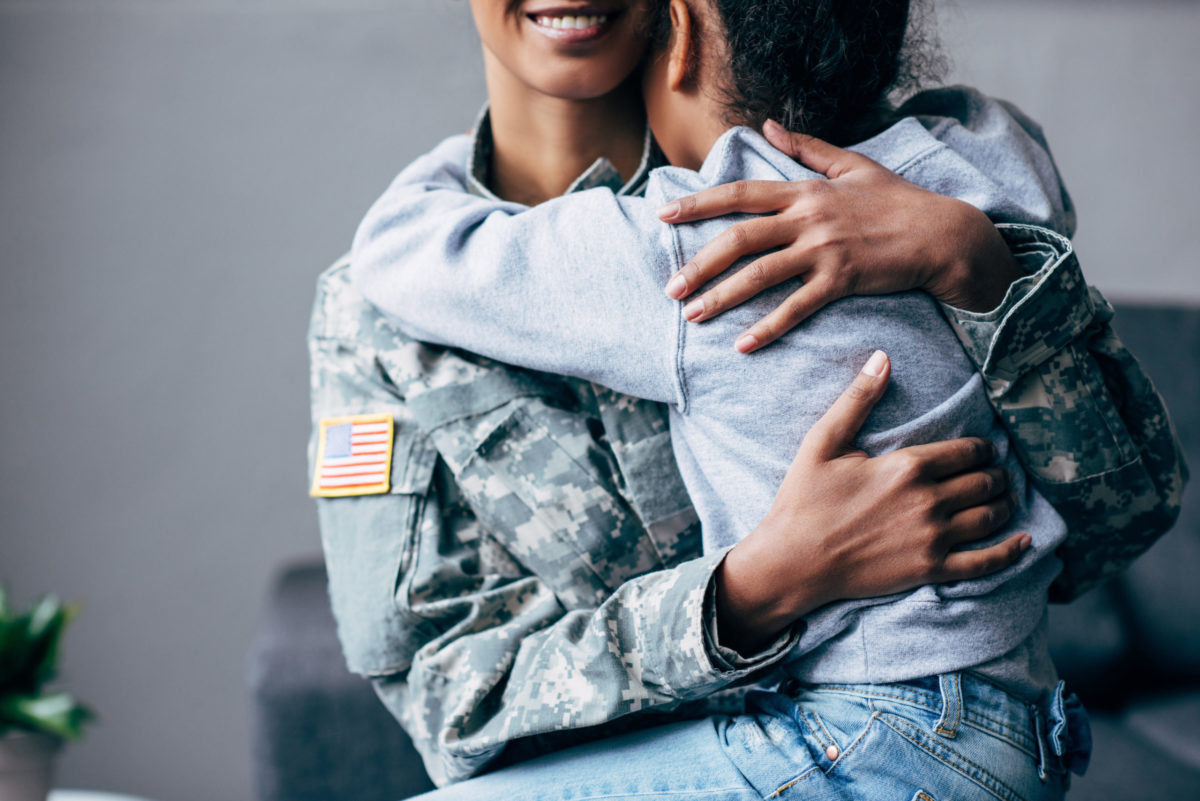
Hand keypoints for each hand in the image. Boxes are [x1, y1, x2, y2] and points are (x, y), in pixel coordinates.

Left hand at [659, 122, 1023, 352]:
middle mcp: (809, 218)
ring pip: (761, 274)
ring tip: (693, 316)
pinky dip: (768, 327)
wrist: (943, 234)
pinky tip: (743, 345)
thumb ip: (806, 148)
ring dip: (722, 297)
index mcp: (805, 190)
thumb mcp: (851, 165)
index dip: (699, 204)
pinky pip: (797, 307)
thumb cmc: (898, 201)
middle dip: (700, 263)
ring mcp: (824, 250)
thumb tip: (768, 125)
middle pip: (740, 238)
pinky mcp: (842, 280)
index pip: (740, 193)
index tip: (665, 215)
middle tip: (670, 287)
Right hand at [714, 351, 1029, 653]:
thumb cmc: (803, 501)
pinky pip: (985, 563)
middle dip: (995, 475)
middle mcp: (927, 500)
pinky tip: (1023, 542)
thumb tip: (882, 358)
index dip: (982, 449)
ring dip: (1003, 505)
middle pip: (984, 482)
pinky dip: (1010, 552)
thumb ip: (857, 400)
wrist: (792, 562)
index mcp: (906, 466)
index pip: (967, 452)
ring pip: (990, 516)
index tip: (982, 450)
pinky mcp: (930, 571)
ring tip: (1001, 499)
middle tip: (994, 474)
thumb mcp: (822, 443)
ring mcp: (932, 538)